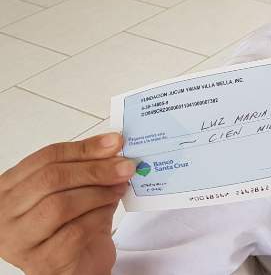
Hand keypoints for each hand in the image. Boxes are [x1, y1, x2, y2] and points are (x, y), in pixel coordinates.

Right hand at [0, 133, 133, 274]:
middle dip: (95, 169)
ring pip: (60, 205)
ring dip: (98, 194)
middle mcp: (5, 215)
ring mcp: (19, 240)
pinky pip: (75, 231)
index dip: (84, 148)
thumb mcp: (78, 192)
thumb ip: (88, 169)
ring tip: (118, 190)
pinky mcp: (42, 261)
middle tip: (125, 167)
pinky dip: (99, 217)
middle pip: (50, 179)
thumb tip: (112, 145)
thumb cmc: (75, 229)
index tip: (115, 142)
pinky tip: (109, 213)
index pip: (45, 158)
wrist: (81, 268)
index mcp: (10, 189)